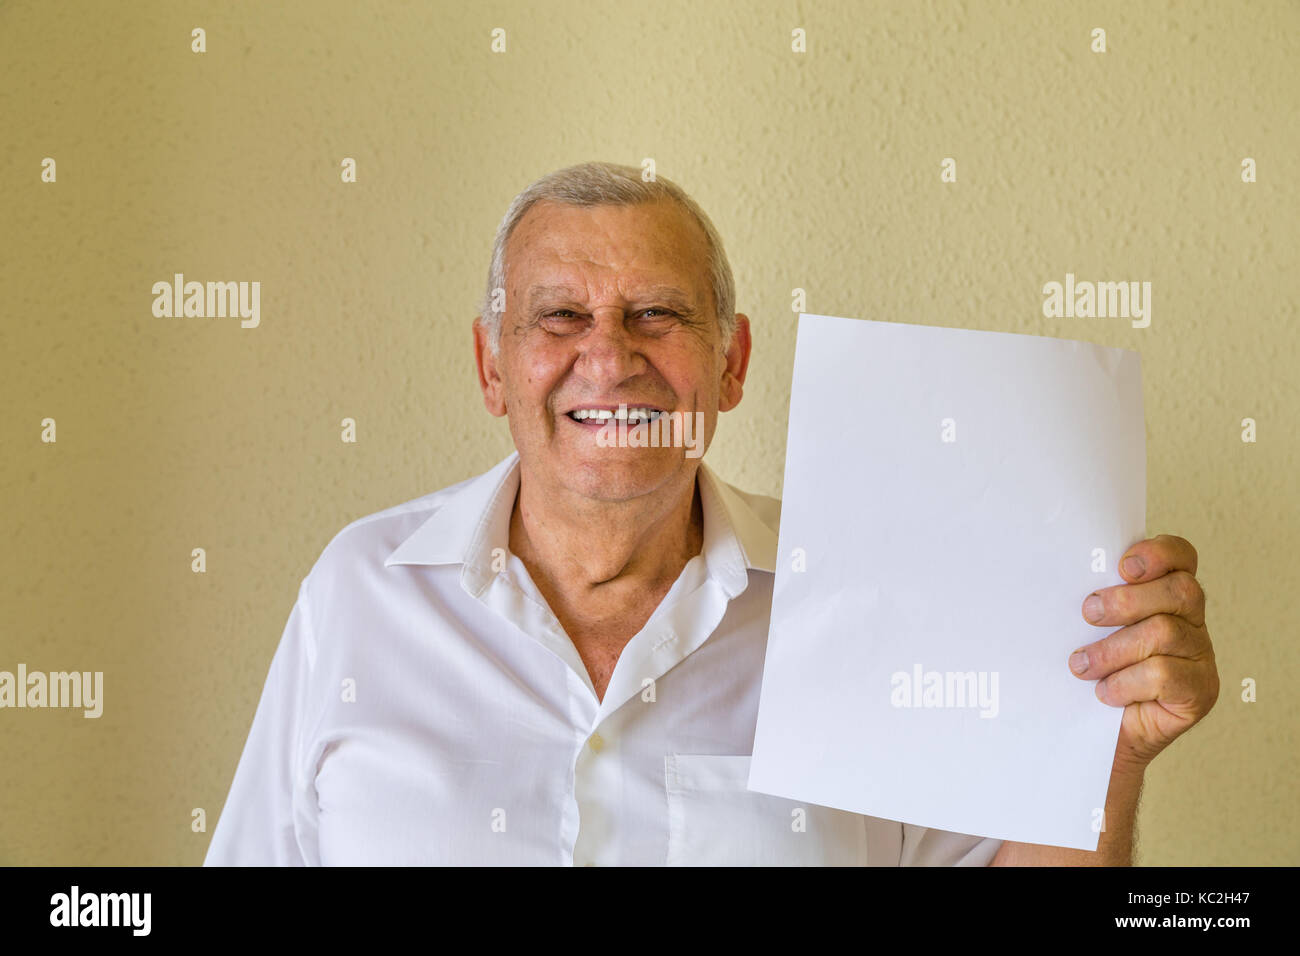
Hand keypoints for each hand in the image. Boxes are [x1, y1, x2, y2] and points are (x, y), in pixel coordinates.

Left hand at [1068, 534, 1218, 773]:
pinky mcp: (1200, 692)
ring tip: (1082, 666)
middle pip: (1180, 591)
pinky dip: (1126, 682)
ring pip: (1165, 633)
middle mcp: (1191, 622)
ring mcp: (1201, 657)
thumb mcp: (1088, 628)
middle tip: (1089, 613)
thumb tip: (1057, 576)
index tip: (1122, 566)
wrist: (1093, 734)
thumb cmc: (1089, 671)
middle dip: (1127, 600)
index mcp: (1167, 596)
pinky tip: (1106, 692)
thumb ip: (1095, 600)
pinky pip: (1165, 674)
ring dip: (1113, 649)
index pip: (1181, 557)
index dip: (1159, 554)